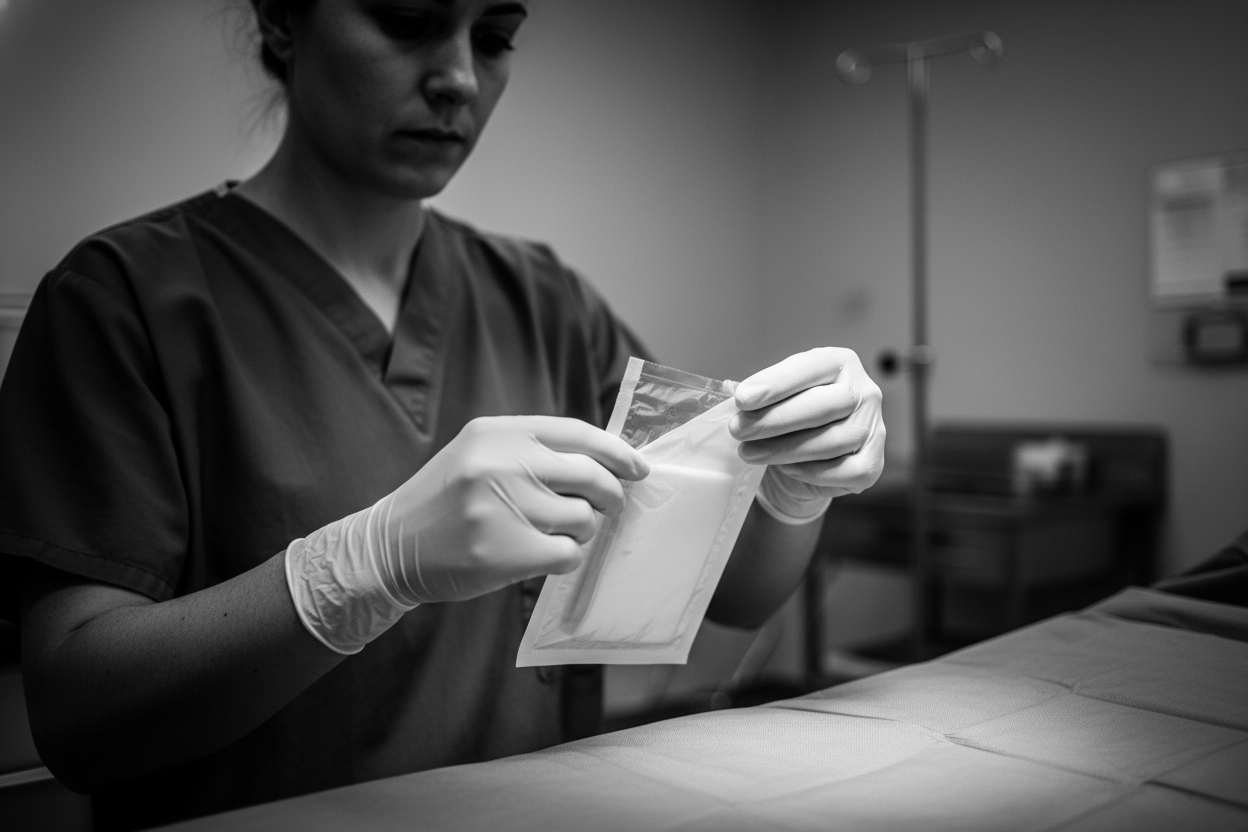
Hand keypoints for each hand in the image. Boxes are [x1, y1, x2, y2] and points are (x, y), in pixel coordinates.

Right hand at [285, 416, 648, 652]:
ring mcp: (503, 506)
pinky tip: (544, 557)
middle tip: (607, 508)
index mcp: (497, 431)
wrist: (388, 547)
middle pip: (591, 474)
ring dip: (581, 530)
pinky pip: (568, 553)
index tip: (638, 468)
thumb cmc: (445, 502)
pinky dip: (566, 559)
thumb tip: (608, 462)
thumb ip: (533, 451)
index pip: (577, 433)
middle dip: (610, 495)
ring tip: (553, 534)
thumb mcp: (479, 454)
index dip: (617, 451)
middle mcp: (501, 462)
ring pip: (584, 518)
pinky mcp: (505, 550)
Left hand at [730, 347, 884, 522]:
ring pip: (832, 441)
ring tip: (749, 453)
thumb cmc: (789, 421)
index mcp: (839, 363)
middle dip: (774, 420)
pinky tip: (787, 468)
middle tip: (738, 430)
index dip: (776, 383)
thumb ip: (762, 394)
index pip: (810, 367)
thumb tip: (736, 396)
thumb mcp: (775, 397)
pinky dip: (812, 471)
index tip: (743, 398)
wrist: (804, 462)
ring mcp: (874, 427)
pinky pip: (845, 470)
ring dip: (784, 449)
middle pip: (823, 406)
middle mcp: (864, 391)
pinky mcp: (873, 462)